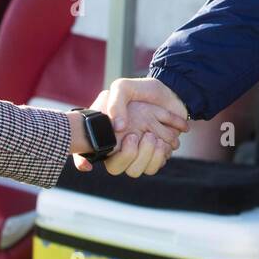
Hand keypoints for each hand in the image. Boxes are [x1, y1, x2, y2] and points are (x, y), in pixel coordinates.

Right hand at [72, 77, 189, 176]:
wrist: (170, 92)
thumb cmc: (142, 90)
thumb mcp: (123, 87)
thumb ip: (115, 102)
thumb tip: (117, 127)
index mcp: (106, 133)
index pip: (90, 153)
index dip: (88, 159)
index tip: (114, 147)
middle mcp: (118, 147)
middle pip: (115, 168)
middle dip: (128, 155)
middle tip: (138, 136)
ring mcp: (136, 154)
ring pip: (135, 171)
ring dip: (147, 155)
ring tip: (154, 137)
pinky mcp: (153, 156)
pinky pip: (153, 167)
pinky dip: (160, 155)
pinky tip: (165, 141)